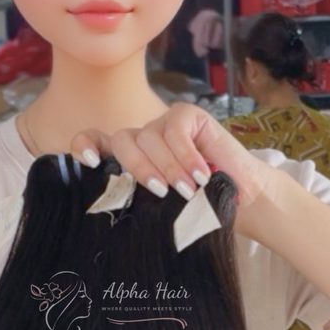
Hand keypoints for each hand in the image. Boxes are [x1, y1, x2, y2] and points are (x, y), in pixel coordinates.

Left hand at [69, 102, 287, 237]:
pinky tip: (201, 175)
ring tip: (187, 191)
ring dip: (168, 166)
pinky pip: (175, 129)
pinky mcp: (187, 116)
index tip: (89, 162)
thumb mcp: (162, 209)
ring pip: (149, 136)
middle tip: (160, 191)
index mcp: (128, 162)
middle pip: (122, 141)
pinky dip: (186, 155)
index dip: (86, 146)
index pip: (95, 143)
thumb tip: (115, 213)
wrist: (242, 199)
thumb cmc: (199, 209)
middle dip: (138, 168)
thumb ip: (139, 201)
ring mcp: (163, 125)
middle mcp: (142, 140)